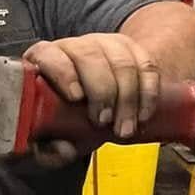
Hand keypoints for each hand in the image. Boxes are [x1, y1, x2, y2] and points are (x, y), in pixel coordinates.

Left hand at [23, 32, 160, 141]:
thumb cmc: (65, 112)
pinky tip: (143, 115)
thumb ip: (48, 148)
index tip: (76, 97)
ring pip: (122, 63)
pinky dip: (148, 93)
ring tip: (125, 128)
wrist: (94, 97)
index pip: (50, 55)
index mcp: (46, 58)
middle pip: (91, 58)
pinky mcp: (133, 50)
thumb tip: (64, 149)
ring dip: (128, 98)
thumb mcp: (51, 132)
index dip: (63, 73)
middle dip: (102, 92)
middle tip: (104, 122)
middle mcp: (76, 46)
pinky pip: (146, 66)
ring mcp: (106, 45)